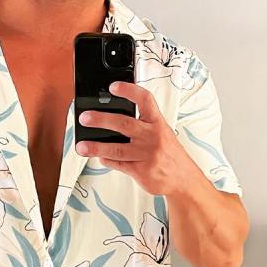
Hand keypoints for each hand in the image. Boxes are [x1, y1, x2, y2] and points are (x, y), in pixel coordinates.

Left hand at [74, 81, 195, 196]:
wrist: (184, 179)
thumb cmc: (170, 154)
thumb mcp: (163, 133)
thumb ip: (143, 124)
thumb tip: (114, 116)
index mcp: (158, 123)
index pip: (145, 100)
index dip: (129, 91)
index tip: (113, 86)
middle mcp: (153, 137)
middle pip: (124, 124)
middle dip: (101, 120)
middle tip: (85, 118)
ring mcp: (147, 155)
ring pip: (117, 149)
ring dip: (96, 147)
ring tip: (82, 146)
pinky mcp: (141, 172)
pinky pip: (119, 164)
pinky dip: (107, 160)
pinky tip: (100, 157)